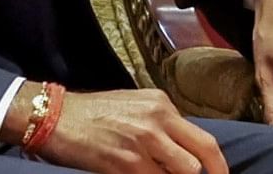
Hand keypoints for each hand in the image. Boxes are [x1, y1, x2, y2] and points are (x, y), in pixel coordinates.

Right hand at [36, 88, 230, 173]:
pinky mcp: (124, 163)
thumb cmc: (94, 113)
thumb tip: (183, 150)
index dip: (218, 165)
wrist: (54, 117)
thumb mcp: (136, 106)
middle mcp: (157, 121)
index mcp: (162, 105)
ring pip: (182, 172)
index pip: (204, 139)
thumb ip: (162, 124)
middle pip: (201, 158)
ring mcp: (142, 143)